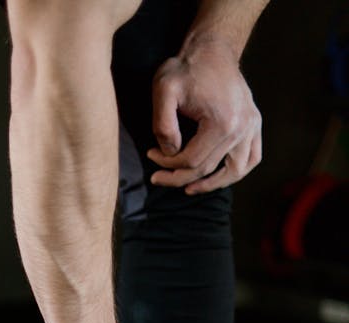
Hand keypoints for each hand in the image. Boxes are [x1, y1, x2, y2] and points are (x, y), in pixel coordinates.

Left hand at [146, 38, 261, 193]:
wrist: (212, 49)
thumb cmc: (186, 68)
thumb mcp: (164, 90)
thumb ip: (163, 125)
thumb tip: (171, 153)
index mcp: (222, 123)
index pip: (192, 161)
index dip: (168, 165)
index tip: (150, 156)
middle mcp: (242, 128)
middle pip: (209, 169)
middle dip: (179, 177)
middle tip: (158, 177)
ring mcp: (252, 126)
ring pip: (235, 171)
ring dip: (211, 184)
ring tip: (189, 189)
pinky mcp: (255, 124)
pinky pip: (251, 158)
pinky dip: (236, 171)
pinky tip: (218, 176)